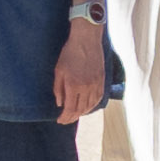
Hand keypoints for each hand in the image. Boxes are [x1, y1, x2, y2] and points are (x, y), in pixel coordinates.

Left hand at [49, 12, 106, 126]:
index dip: (65, 117)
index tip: (60, 120)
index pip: (70, 108)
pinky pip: (98, 98)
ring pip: (90, 106)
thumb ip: (58, 89)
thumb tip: (60, 103)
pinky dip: (92, 105)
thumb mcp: (59, 70)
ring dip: (82, 113)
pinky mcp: (101, 80)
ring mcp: (95, 84)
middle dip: (72, 117)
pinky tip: (87, 107)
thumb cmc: (70, 53)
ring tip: (75, 115)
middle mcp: (86, 87)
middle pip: (80, 110)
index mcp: (73, 85)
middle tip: (66, 120)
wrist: (86, 40)